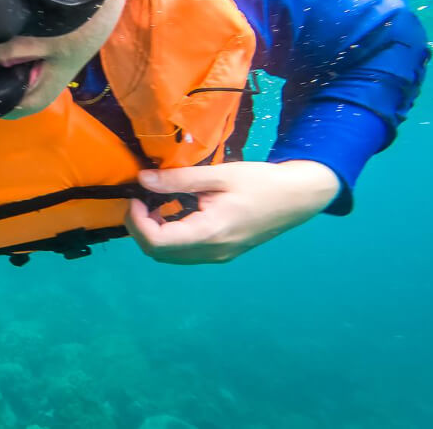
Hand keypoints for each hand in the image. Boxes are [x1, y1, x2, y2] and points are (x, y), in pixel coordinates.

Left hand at [124, 160, 340, 263]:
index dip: (137, 221)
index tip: (136, 196)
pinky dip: (170, 236)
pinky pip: (185, 253)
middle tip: (141, 199)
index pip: (157, 242)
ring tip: (156, 203)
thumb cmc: (261, 182)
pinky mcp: (222, 253)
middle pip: (159, 254)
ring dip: (154, 233)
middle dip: (141, 228)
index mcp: (211, 233)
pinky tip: (174, 212)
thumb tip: (143, 180)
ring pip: (170, 256)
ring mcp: (218, 256)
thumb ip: (179, 179)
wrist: (297, 198)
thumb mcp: (219, 174)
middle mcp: (212, 252)